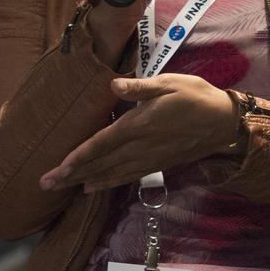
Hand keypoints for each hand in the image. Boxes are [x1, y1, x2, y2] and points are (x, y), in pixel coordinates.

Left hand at [38, 74, 238, 191]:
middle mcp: (141, 146)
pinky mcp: (155, 164)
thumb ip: (140, 86)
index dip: (80, 156)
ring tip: (60, 187)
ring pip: (110, 173)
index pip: (103, 143)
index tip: (60, 167)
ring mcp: (148, 159)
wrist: (224, 122)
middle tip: (45, 184)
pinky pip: (126, 177)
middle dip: (71, 174)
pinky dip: (106, 183)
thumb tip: (114, 82)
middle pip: (100, 163)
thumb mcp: (169, 83)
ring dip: (83, 180)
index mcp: (140, 125)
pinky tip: (91, 188)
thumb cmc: (195, 96)